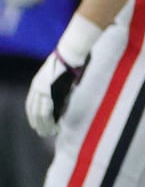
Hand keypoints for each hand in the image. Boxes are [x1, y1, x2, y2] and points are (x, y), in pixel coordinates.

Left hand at [26, 16, 102, 137]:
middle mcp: (37, 88)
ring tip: (50, 133)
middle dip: (39, 124)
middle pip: (34, 111)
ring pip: (40, 114)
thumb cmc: (70, 61)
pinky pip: (48, 111)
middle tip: (44, 133)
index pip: (31, 105)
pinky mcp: (52, 92)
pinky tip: (55, 127)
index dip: (33, 117)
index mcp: (37, 83)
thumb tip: (61, 98)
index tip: (37, 126)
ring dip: (45, 125)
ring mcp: (44, 90)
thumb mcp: (59, 75)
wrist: (71, 53)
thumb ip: (57, 87)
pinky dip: (51, 121)